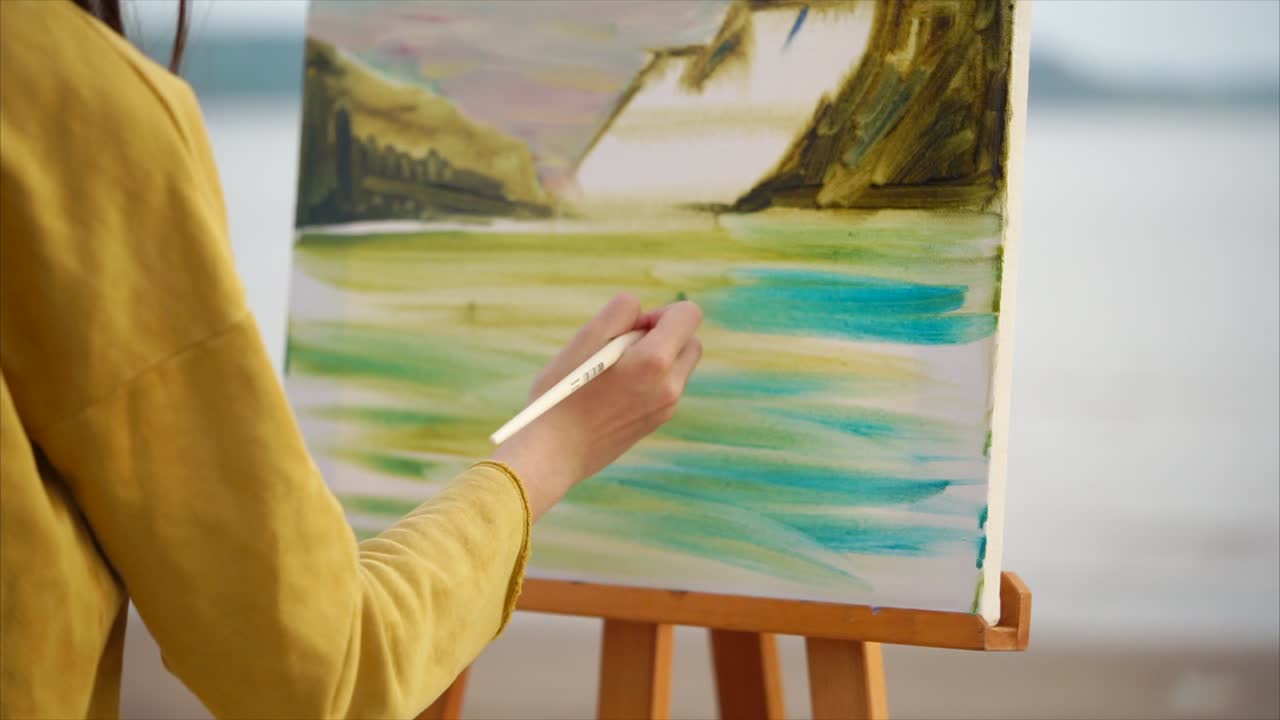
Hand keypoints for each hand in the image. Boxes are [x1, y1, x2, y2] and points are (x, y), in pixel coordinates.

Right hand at [490, 293, 702, 519]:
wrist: (553, 453)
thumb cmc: (562, 393)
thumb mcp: (586, 338)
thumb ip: (620, 311)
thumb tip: (642, 313)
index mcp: (655, 360)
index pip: (689, 314)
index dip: (660, 312)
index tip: (632, 327)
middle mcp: (670, 386)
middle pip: (691, 341)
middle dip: (663, 335)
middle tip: (622, 347)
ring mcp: (666, 407)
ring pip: (678, 366)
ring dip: (655, 358)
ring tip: (615, 371)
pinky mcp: (656, 422)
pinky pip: (665, 388)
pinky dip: (648, 381)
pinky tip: (613, 392)